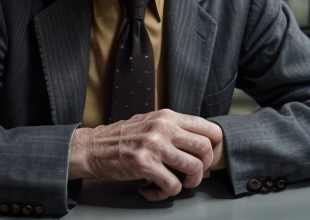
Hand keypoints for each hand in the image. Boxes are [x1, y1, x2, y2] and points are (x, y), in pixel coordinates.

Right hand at [68, 109, 222, 201]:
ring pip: (194, 168)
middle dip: (205, 166)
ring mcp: (155, 145)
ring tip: (179, 183)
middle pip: (205, 148)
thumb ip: (173, 127)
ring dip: (190, 182)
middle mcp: (163, 127)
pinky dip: (168, 192)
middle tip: (194, 173)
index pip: (206, 127)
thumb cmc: (123, 136)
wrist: (95, 147)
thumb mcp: (150, 120)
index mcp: (167, 116)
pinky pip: (172, 185)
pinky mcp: (145, 164)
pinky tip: (155, 189)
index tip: (208, 154)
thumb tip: (198, 141)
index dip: (214, 144)